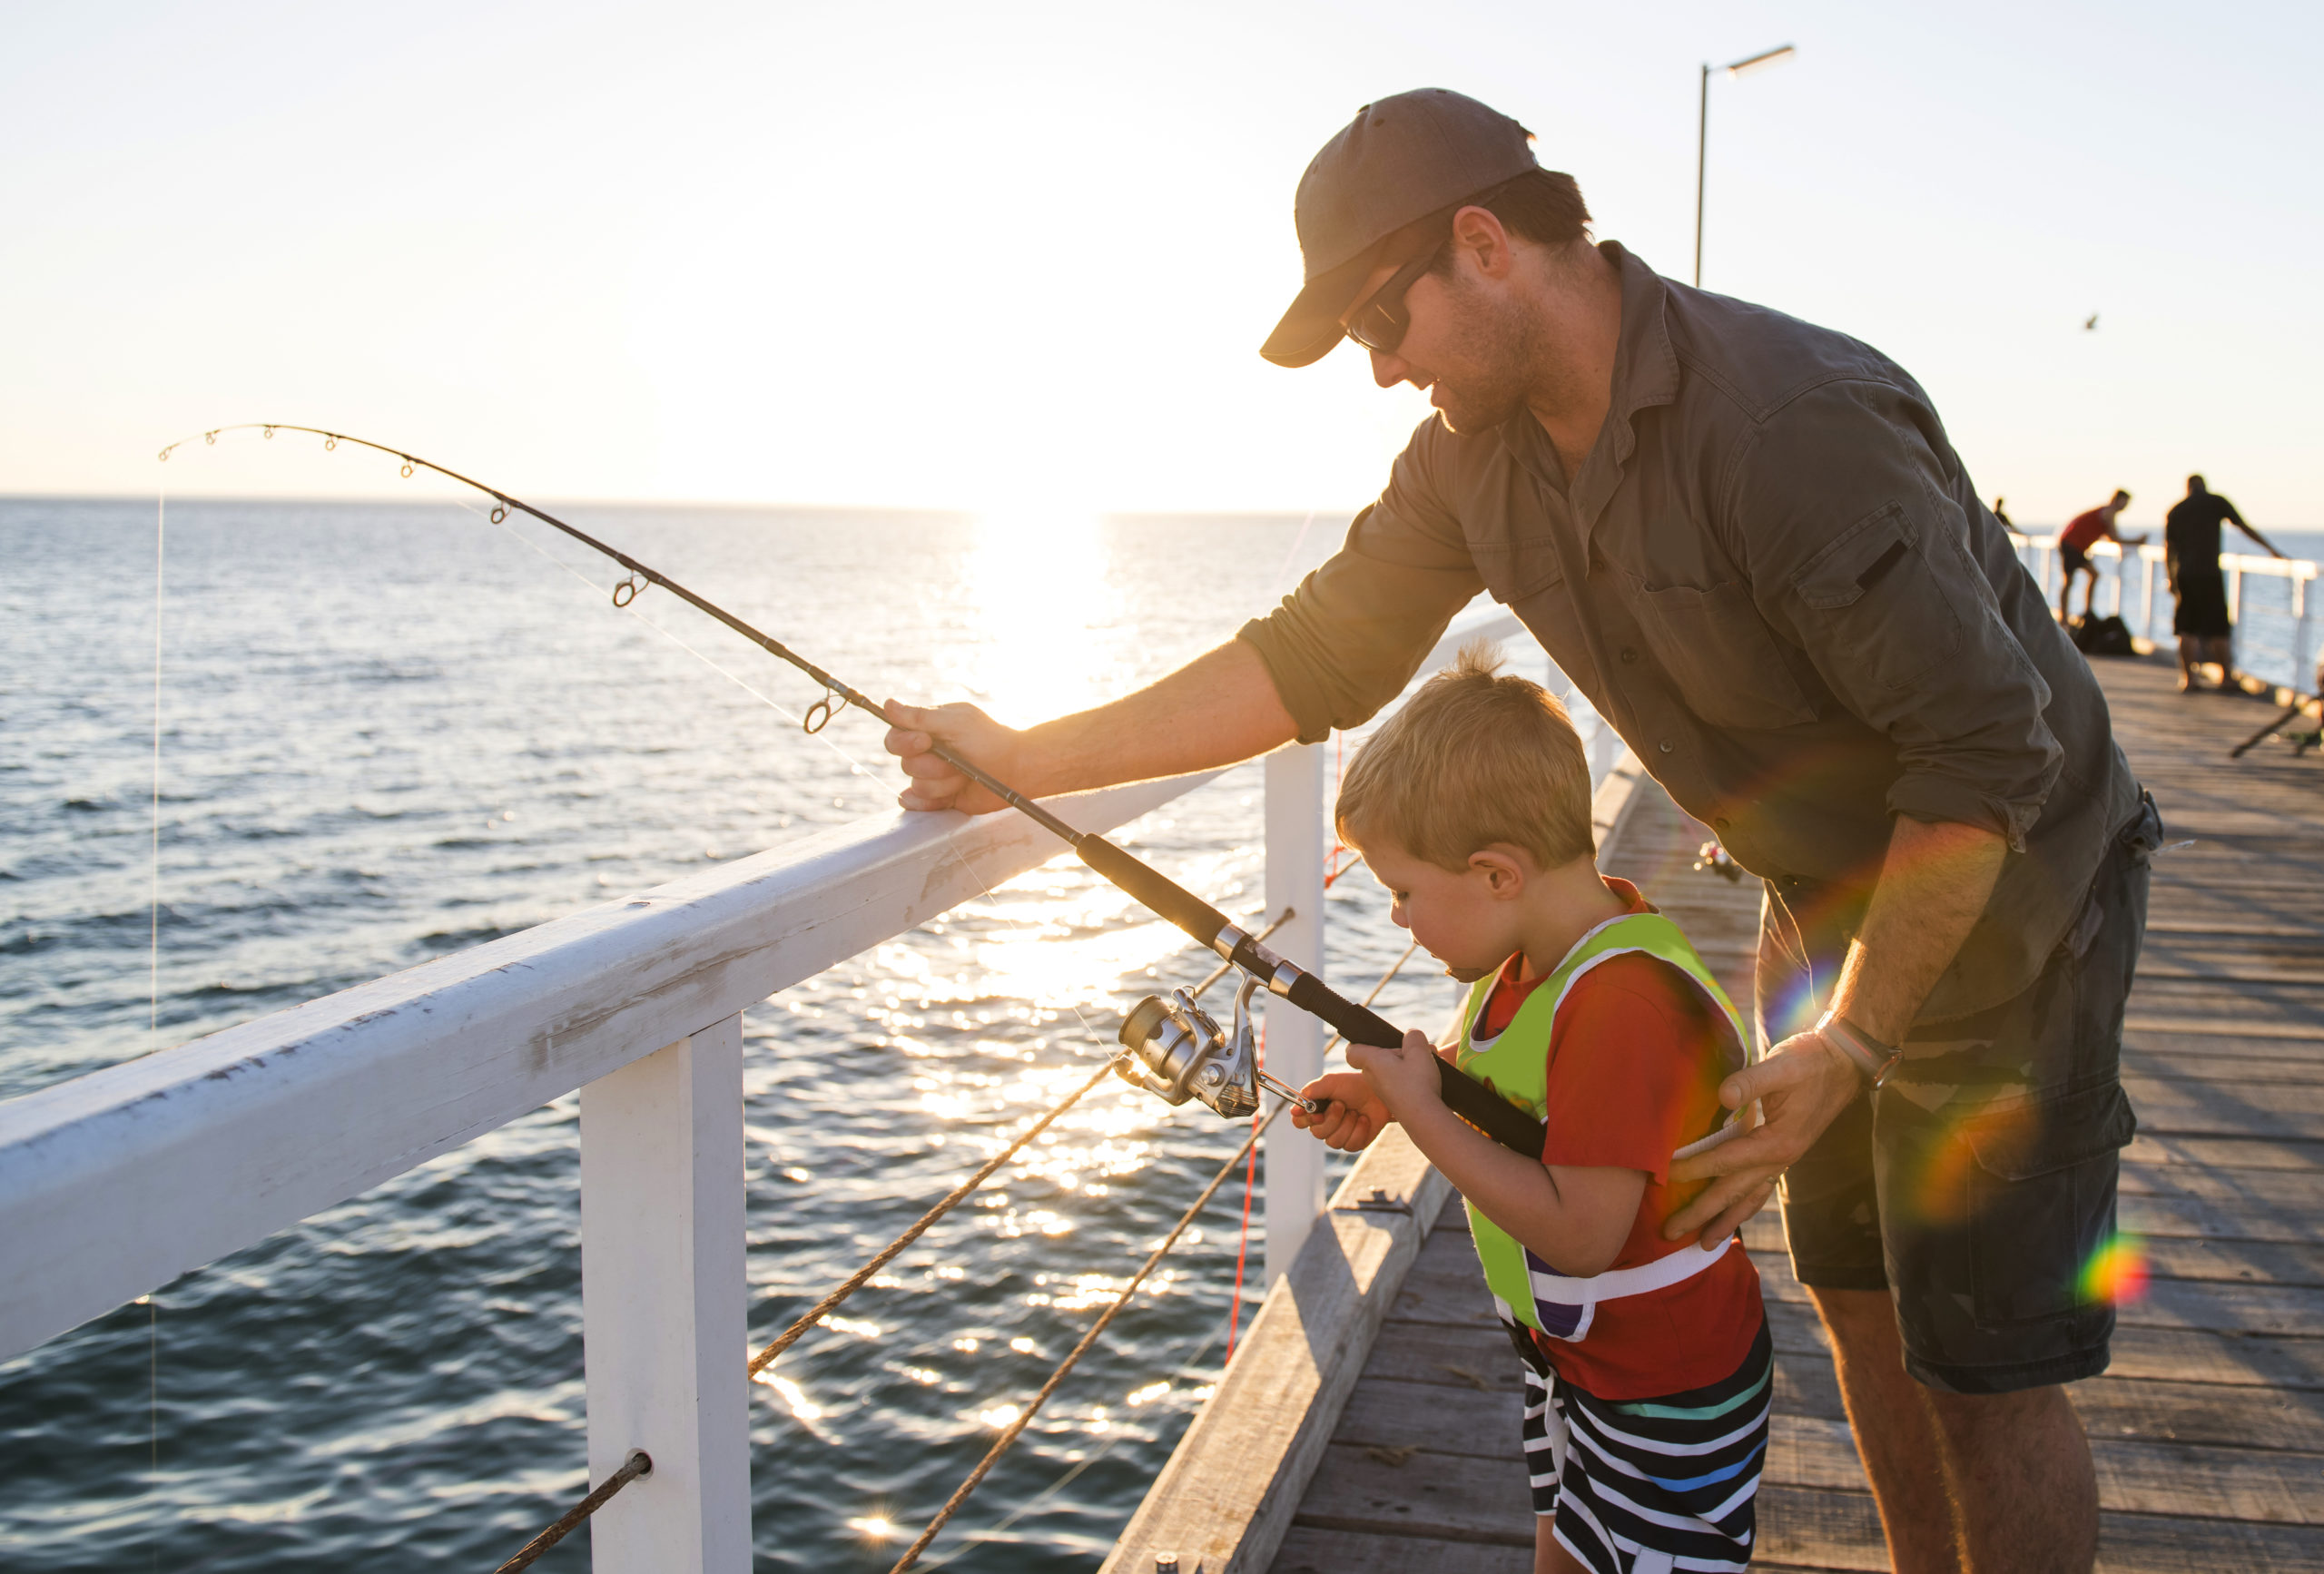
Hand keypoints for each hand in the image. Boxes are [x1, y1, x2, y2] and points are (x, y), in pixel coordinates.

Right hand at [881, 700, 1027, 813]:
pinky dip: (931, 803)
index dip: (905, 742)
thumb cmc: (990, 740)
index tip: (926, 741)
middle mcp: (927, 753)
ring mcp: (934, 777)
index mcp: (927, 730)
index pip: (895, 737)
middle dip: (932, 766)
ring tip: (965, 776)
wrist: (1017, 769)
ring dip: (943, 783)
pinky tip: (948, 796)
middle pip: (905, 765)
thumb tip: (887, 704)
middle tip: (957, 762)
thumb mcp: (955, 722)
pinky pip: (921, 805)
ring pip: (917, 786)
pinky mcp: (941, 798)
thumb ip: (919, 717)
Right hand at [1292, 1071, 1385, 1150]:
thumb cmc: (1353, 1085)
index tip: (1315, 1113)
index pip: (1299, 1121)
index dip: (1304, 1120)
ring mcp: (1339, 1135)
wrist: (1379, 1093)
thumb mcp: (1331, 1082)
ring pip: (1333, 1142)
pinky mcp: (1354, 1143)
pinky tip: (1364, 1119)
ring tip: (1355, 1111)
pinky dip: (1359, 1130)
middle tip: (1341, 1104)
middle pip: (1317, 1133)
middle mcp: (1325, 1124)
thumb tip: (1295, 1108)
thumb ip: (1312, 1091)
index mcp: (1316, 1110)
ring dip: (1347, 1124)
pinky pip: (1350, 1145)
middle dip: (1332, 1119)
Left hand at [1345, 1029, 1447, 1125]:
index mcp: (1371, 1062)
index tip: (1377, 1042)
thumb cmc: (1417, 1083)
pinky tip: (1433, 1078)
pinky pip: (1402, 1084)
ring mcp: (1383, 1091)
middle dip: (1401, 1052)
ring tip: (1431, 1064)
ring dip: (1411, 1065)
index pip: (1353, 1051)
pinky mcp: (1395, 1102)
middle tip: (1419, 1052)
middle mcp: (1372, 1077)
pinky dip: (1415, 1079)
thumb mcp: (1419, 1050)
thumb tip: (1412, 1036)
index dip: (1361, 1043)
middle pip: (1380, 1058)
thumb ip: (1413, 1037)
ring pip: (1394, 1071)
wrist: (1424, 1118)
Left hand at [1661, 1031, 1860, 1244]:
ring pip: (1750, 1199)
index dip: (1694, 1168)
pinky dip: (1743, 1206)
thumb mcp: (1781, 1066)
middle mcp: (1781, 1159)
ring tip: (1704, 1244)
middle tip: (1670, 1232)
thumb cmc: (1809, 1061)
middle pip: (1734, 1193)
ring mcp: (1784, 1160)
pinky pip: (1760, 1189)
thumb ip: (1750, 1082)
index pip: (1726, 1161)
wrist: (1843, 1063)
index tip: (1665, 1176)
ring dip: (1725, 1221)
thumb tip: (1722, 1095)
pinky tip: (1732, 1217)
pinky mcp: (1783, 1155)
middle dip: (1701, 1214)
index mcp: (1778, 1142)